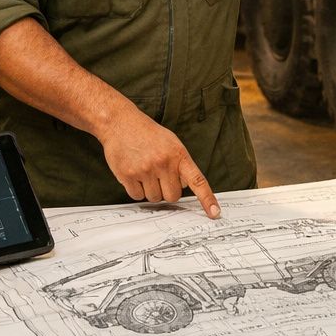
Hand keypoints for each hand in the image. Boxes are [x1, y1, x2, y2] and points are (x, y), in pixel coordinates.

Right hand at [95, 110, 220, 217]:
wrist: (121, 123)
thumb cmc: (149, 134)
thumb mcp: (172, 143)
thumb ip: (181, 164)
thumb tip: (185, 186)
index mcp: (178, 155)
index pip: (197, 180)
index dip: (207, 198)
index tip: (214, 213)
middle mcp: (163, 163)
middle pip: (173, 196)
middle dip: (167, 191)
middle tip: (159, 176)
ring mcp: (145, 170)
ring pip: (155, 198)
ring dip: (150, 190)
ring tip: (145, 171)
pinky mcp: (128, 175)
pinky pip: (137, 196)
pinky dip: (136, 190)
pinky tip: (134, 173)